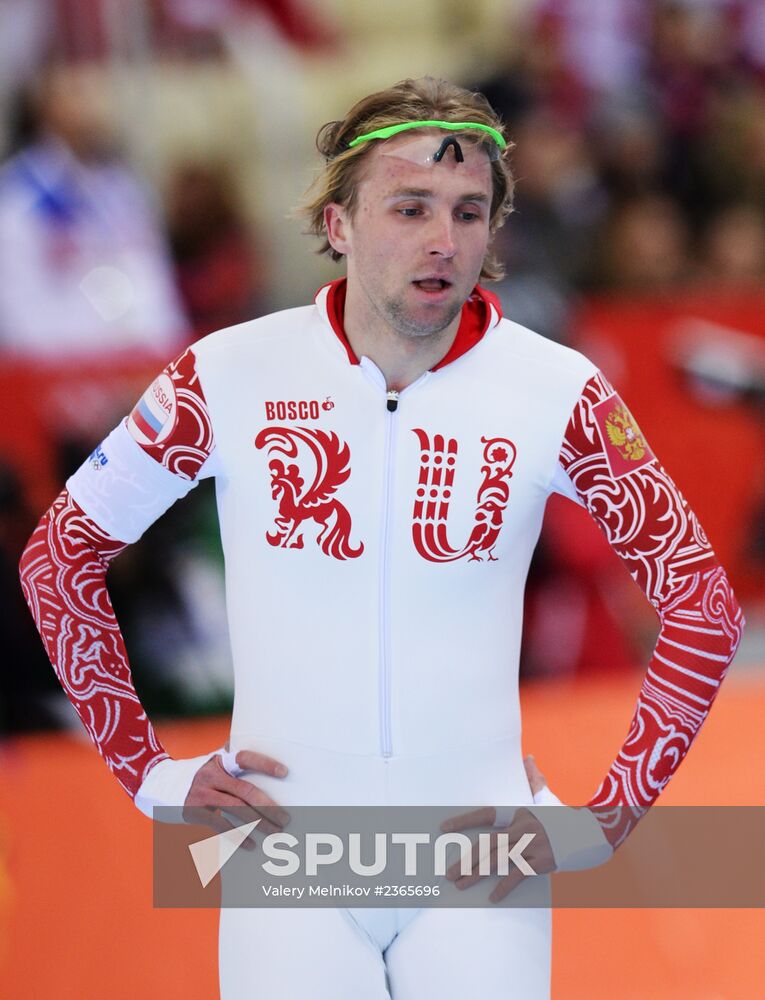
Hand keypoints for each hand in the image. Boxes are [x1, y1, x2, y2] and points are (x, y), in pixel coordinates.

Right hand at [183, 750, 289, 838]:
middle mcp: (211, 776)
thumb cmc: (202, 775)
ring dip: (258, 822)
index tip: (284, 772)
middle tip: (285, 819)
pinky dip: (237, 836)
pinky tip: (251, 844)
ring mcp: (202, 795)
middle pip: (245, 790)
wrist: (166, 786)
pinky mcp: (195, 813)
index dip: (265, 764)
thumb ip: (234, 756)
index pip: (245, 758)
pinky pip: (220, 825)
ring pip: (236, 809)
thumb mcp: (215, 762)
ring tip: (275, 831)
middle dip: (268, 806)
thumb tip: (264, 742)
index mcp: (220, 761)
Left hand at [440, 755, 556, 901]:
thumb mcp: (547, 796)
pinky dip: (505, 887)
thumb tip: (528, 758)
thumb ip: (534, 779)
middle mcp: (523, 828)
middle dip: (466, 860)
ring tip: (460, 885)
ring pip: (498, 861)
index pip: (486, 815)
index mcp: (518, 813)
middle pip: (488, 844)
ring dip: (477, 874)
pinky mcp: (543, 862)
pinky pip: (518, 875)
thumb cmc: (563, 816)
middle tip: (448, 873)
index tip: (444, 829)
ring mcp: (532, 846)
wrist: (591, 833)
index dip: (464, 820)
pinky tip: (492, 897)